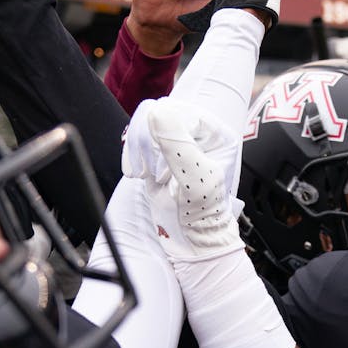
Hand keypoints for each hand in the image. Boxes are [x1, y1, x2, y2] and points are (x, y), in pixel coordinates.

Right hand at [133, 98, 242, 259]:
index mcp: (216, 133)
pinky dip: (131, 153)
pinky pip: (137, 137)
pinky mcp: (156, 151)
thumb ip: (178, 145)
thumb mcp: (195, 178)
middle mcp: (196, 132)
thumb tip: (157, 111)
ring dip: (139, 148)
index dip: (167, 132)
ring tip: (144, 175)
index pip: (184, 113)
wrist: (193, 236)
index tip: (160, 162)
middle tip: (149, 171)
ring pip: (145, 122)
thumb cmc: (205, 211)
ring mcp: (175, 140)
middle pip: (161, 112)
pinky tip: (136, 174)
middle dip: (149, 140)